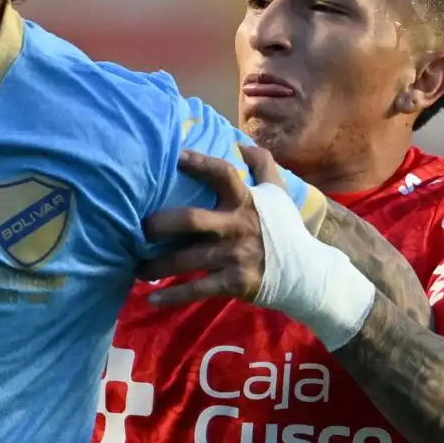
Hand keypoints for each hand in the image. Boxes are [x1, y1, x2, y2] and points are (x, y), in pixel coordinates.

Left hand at [138, 144, 273, 306]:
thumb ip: (263, 166)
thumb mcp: (280, 195)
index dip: (199, 163)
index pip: (223, 174)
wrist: (306, 273)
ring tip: (137, 268)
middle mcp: (237, 226)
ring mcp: (235, 256)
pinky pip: (197, 289)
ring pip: (186, 260)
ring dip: (157, 265)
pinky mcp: (234, 283)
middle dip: (161, 224)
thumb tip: (242, 144)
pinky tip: (152, 299)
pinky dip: (173, 296)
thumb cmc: (284, 230)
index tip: (174, 156)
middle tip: (141, 228)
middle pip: (191, 220)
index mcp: (246, 202)